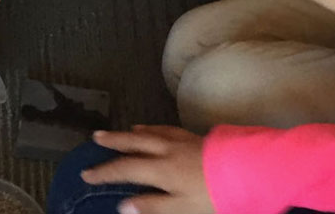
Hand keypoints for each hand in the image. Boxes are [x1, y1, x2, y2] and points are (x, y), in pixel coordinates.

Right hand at [80, 126, 214, 213]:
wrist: (248, 170)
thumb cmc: (213, 195)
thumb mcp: (181, 208)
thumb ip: (152, 206)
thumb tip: (123, 206)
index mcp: (160, 169)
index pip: (125, 169)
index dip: (104, 172)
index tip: (86, 174)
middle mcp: (167, 150)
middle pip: (135, 143)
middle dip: (114, 141)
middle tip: (96, 137)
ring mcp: (183, 141)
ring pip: (152, 133)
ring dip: (134, 133)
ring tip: (124, 132)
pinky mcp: (198, 138)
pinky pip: (169, 129)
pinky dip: (156, 129)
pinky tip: (158, 131)